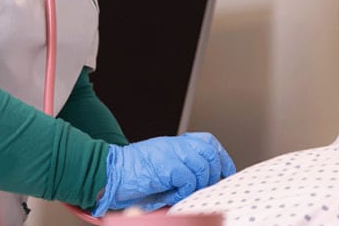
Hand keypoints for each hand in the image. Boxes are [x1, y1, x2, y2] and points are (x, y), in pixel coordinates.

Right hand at [92, 132, 235, 216]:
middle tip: (209, 187)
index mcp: (176, 143)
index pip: (208, 142)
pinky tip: (173, 195)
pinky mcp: (167, 166)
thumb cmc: (134, 173)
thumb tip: (204, 178)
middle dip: (214, 172)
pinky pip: (188, 179)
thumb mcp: (161, 162)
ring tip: (184, 193)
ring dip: (197, 184)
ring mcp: (172, 153)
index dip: (222, 158)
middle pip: (209, 153)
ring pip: (202, 167)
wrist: (111, 170)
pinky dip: (184, 191)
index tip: (226, 173)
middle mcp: (176, 145)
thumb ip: (181, 164)